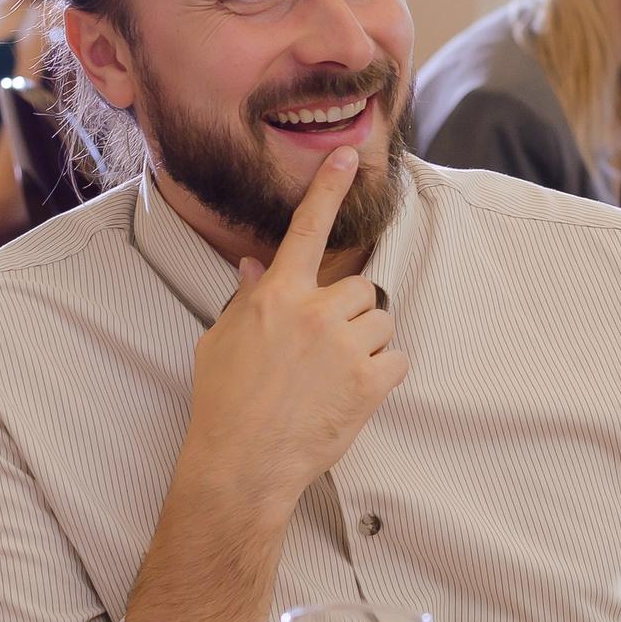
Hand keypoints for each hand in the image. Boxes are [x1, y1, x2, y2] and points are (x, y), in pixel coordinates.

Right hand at [180, 148, 406, 504]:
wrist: (242, 464)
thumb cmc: (224, 404)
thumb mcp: (222, 341)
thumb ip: (247, 300)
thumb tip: (257, 267)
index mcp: (276, 296)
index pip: (306, 229)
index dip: (328, 188)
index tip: (348, 157)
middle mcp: (314, 312)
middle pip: (361, 287)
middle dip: (351, 313)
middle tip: (327, 347)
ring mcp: (345, 347)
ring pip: (382, 321)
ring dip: (368, 342)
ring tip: (336, 373)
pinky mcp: (370, 383)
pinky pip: (398, 359)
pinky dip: (384, 374)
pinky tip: (354, 392)